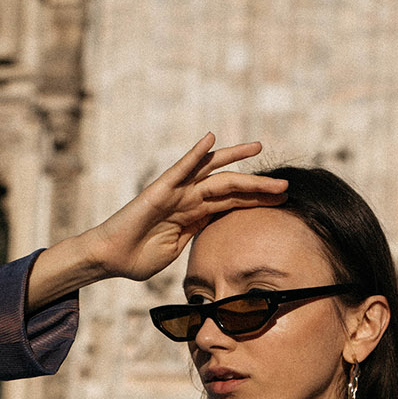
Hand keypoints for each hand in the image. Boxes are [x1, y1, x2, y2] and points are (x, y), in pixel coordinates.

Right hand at [82, 135, 288, 282]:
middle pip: (230, 185)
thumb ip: (197, 241)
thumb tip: (218, 248)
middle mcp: (189, 198)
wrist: (112, 258)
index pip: (233, 203)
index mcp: (196, 215)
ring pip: (211, 171)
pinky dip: (195, 153)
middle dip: (258, 184)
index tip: (283, 201)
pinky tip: (211, 139)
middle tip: (285, 183)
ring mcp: (176, 191)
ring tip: (258, 147)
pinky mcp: (160, 189)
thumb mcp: (178, 252)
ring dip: (235, 160)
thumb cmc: (138, 258)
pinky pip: (180, 168)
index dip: (257, 201)